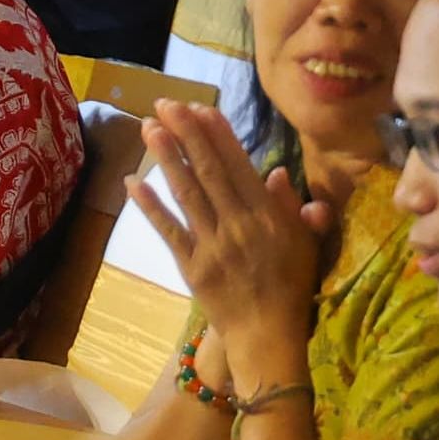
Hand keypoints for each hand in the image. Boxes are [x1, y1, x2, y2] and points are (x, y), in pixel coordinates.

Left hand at [131, 102, 326, 386]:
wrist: (268, 335)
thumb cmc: (290, 286)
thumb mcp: (305, 244)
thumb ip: (293, 208)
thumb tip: (276, 172)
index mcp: (267, 217)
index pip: (238, 166)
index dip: (217, 136)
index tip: (200, 108)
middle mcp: (238, 225)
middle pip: (208, 172)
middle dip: (186, 134)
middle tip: (167, 104)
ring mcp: (212, 245)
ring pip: (186, 194)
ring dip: (166, 159)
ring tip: (149, 127)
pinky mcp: (191, 266)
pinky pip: (168, 232)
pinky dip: (150, 207)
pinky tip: (133, 182)